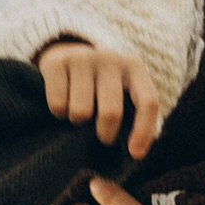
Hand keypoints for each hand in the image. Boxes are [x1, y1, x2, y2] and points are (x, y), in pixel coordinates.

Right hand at [36, 37, 161, 161]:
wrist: (68, 51)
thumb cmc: (102, 86)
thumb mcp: (124, 93)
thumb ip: (133, 116)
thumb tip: (133, 153)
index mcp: (134, 68)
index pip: (147, 102)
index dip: (143, 131)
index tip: (134, 153)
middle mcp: (110, 59)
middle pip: (111, 112)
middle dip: (106, 134)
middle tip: (103, 136)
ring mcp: (83, 59)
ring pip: (80, 111)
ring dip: (78, 122)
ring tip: (80, 113)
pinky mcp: (57, 63)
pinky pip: (58, 105)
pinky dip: (59, 113)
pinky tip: (64, 104)